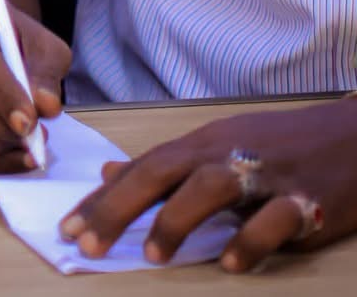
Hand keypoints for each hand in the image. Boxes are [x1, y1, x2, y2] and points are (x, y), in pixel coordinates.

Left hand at [60, 99, 356, 272]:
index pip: (141, 168)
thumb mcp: (219, 146)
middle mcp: (226, 153)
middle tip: (89, 244)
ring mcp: (267, 174)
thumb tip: (111, 171)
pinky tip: (230, 264)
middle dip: (120, 208)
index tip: (68, 228)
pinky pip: (276, 217)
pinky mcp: (310, 199)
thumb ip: (166, 165)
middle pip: (162, 172)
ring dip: (178, 219)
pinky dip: (251, 240)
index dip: (102, 198)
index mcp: (202, 144)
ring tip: (153, 255)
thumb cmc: (279, 145)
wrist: (355, 134)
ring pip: (212, 187)